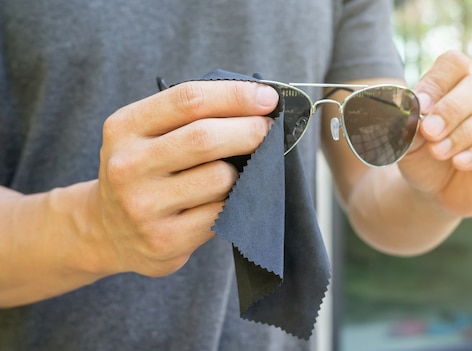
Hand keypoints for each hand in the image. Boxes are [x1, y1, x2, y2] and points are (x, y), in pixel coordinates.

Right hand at [89, 81, 277, 276]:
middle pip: (206, 138)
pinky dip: (233, 204)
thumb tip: (258, 104)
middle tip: (269, 130)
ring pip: (220, 178)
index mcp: (124, 127)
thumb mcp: (147, 134)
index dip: (236, 96)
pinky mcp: (164, 240)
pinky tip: (224, 201)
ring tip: (234, 174)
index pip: (189, 100)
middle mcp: (128, 166)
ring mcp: (144, 206)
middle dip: (250, 130)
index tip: (267, 98)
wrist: (107, 231)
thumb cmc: (144, 172)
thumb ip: (190, 116)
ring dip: (241, 173)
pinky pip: (221, 213)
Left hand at [398, 50, 471, 216]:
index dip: (436, 82)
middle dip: (450, 110)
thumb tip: (413, 116)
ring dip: (461, 134)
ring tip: (438, 152)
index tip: (419, 106)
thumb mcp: (408, 141)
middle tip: (429, 131)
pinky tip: (459, 162)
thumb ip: (409, 126)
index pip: (455, 64)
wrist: (435, 191)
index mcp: (459, 82)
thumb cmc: (422, 155)